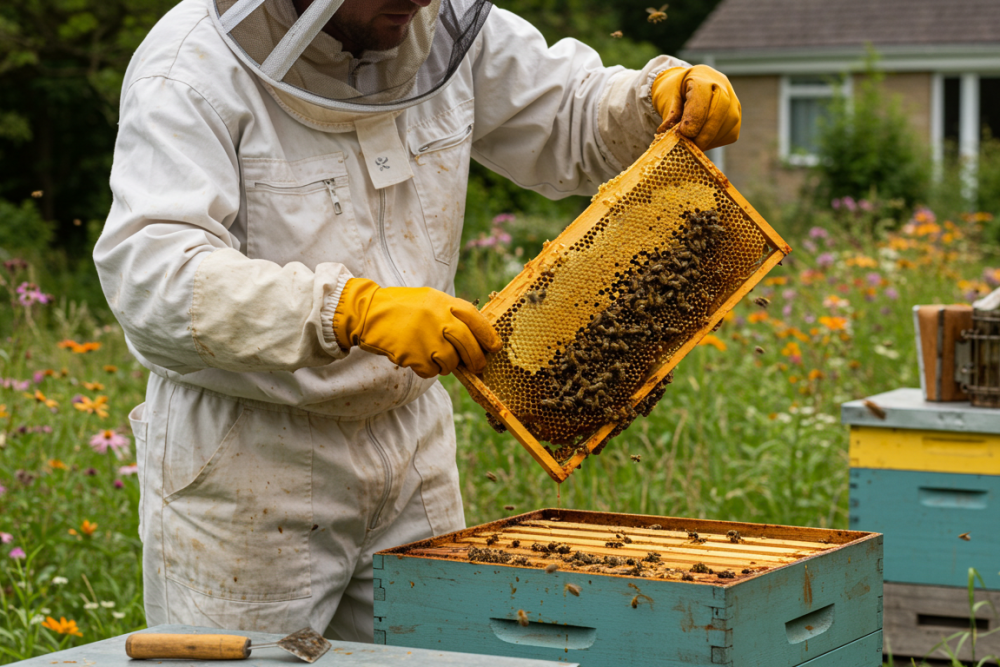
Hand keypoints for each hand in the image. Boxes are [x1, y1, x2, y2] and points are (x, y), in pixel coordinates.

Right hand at [333, 278, 501, 377]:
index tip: (495, 346)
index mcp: (442, 301)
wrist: (366, 312)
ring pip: (450, 361)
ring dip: (447, 365)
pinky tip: (417, 360)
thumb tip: (473, 336)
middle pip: (467, 343)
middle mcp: (437, 318)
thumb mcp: (428, 300)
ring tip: (436, 358)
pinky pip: (431, 371)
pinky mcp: (412, 354)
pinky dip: (428, 370)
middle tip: (478, 366)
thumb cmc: (400, 308)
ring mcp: (425, 336)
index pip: (474, 317)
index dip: (487, 334)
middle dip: (476, 358)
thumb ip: (449, 314)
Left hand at [651, 65, 740, 149]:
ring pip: (729, 122)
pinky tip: (702, 142)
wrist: (686, 87)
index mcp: (700, 76)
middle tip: (691, 146)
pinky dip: (716, 142)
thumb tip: (668, 136)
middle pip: (721, 107)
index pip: (703, 95)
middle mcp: (721, 85)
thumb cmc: (675, 93)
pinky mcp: (736, 116)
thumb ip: (670, 116)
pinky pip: (731, 133)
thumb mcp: (667, 99)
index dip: (695, 116)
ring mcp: (732, 100)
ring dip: (711, 139)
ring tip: (693, 145)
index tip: (684, 133)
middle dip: (706, 131)